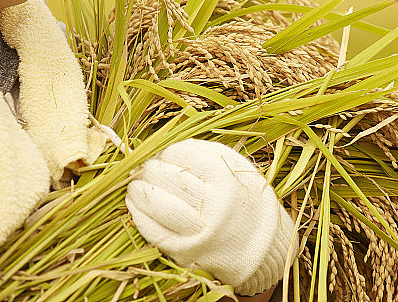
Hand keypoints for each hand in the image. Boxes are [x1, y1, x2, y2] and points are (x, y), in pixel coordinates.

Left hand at [126, 139, 295, 295]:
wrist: (261, 246)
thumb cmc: (245, 201)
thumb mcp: (239, 170)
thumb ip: (209, 153)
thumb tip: (170, 147)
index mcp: (227, 178)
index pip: (181, 154)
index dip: (168, 152)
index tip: (168, 156)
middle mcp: (213, 204)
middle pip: (166, 177)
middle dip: (150, 169)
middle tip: (148, 169)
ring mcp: (199, 230)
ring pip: (156, 203)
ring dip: (138, 191)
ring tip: (136, 186)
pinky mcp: (186, 250)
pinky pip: (153, 230)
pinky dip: (139, 215)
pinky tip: (137, 206)